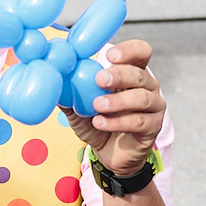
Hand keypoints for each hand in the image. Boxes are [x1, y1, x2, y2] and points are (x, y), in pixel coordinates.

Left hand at [64, 38, 164, 176]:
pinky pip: (139, 122)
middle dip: (119, 75)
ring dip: (117, 101)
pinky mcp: (153, 127)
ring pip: (142, 98)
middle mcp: (148, 86)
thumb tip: (51, 74)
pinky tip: (100, 122)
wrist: (108, 154)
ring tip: (97, 106)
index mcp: (133, 73)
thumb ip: (69, 91)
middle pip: (139, 74)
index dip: (129, 50)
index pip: (141, 52)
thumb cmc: (97, 123)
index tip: (109, 56)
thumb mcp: (78, 105)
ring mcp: (154, 107)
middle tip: (99, 79)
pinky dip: (117, 122)